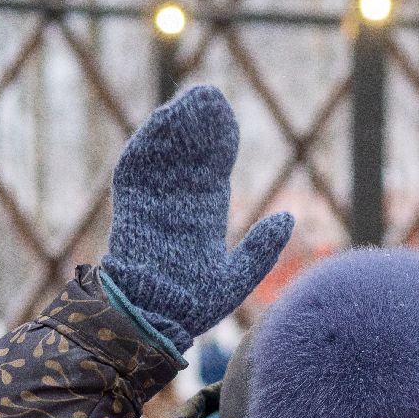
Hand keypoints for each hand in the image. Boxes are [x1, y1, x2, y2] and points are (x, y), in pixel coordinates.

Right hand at [102, 86, 292, 352]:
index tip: (230, 121)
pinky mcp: (130, 205)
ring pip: (163, 156)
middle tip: (212, 98)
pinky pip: (137, 166)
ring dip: (175, 126)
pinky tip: (163, 118)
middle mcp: (177, 207)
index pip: (212, 174)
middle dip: (199, 128)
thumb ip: (261, 249)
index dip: (221, 146)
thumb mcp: (237, 277)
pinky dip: (148, 142)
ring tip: (191, 100)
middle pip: (188, 158)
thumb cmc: (193, 307)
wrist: (154, 319)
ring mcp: (152, 204)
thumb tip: (288, 218)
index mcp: (202, 220)